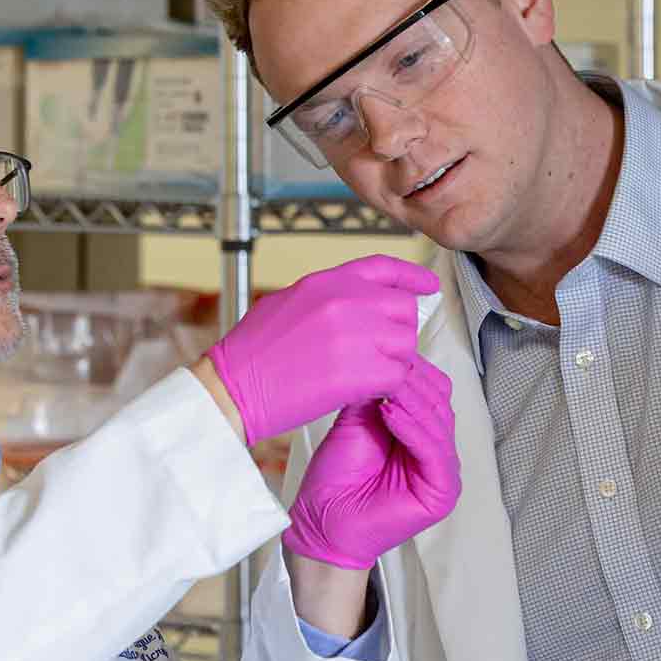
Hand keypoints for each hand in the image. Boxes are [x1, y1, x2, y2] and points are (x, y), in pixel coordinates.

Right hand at [206, 254, 436, 444]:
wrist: (232, 386)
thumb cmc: (251, 354)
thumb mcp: (288, 303)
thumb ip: (328, 299)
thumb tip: (359, 305)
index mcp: (326, 282)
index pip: (383, 268)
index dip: (411, 277)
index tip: (428, 286)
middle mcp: (344, 301)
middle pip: (403, 310)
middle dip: (398, 332)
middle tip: (380, 353)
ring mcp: (353, 335)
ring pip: (405, 345)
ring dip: (393, 363)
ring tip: (365, 375)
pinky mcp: (357, 371)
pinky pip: (396, 377)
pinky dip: (386, 388)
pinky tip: (364, 392)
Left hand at [284, 358, 459, 570]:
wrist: (321, 523)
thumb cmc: (336, 479)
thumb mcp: (356, 421)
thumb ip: (374, 392)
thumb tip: (384, 354)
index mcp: (423, 435)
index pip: (432, 391)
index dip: (413, 369)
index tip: (388, 349)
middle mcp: (438, 452)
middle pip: (439, 403)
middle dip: (412, 381)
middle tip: (387, 363)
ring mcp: (444, 473)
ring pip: (438, 423)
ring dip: (411, 401)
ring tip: (386, 385)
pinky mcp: (442, 493)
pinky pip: (433, 451)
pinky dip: (412, 429)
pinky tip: (390, 413)